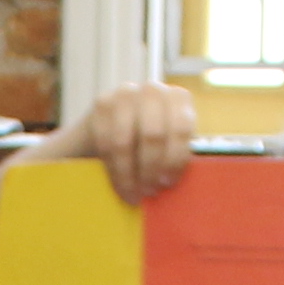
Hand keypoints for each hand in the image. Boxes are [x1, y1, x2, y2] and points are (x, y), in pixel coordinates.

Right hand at [68, 81, 195, 203]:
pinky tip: (120, 186)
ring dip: (129, 174)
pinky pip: (105, 144)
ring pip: (124, 142)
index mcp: (178, 98)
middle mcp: (153, 90)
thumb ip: (178, 154)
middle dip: (151, 168)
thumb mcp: (172, 143)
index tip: (168, 183)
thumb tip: (180, 181)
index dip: (174, 159)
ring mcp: (126, 94)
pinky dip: (113, 170)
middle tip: (150, 191)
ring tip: (135, 194)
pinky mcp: (102, 104)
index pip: (181, 127)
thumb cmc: (151, 142)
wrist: (115, 126)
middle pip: (152, 134)